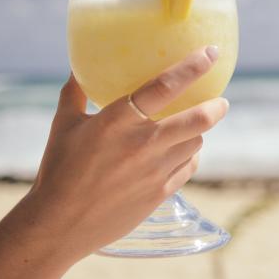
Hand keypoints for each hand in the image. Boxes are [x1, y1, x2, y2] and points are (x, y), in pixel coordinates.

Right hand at [13, 45, 228, 262]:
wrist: (59, 225)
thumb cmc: (57, 171)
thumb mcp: (62, 125)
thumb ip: (75, 92)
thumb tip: (77, 65)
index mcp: (118, 120)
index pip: (165, 85)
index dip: (193, 66)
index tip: (211, 53)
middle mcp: (143, 144)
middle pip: (197, 119)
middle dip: (216, 106)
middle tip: (221, 100)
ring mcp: (155, 171)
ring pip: (195, 143)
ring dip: (200, 132)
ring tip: (196, 126)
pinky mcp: (160, 193)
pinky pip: (188, 167)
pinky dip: (190, 156)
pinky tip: (184, 152)